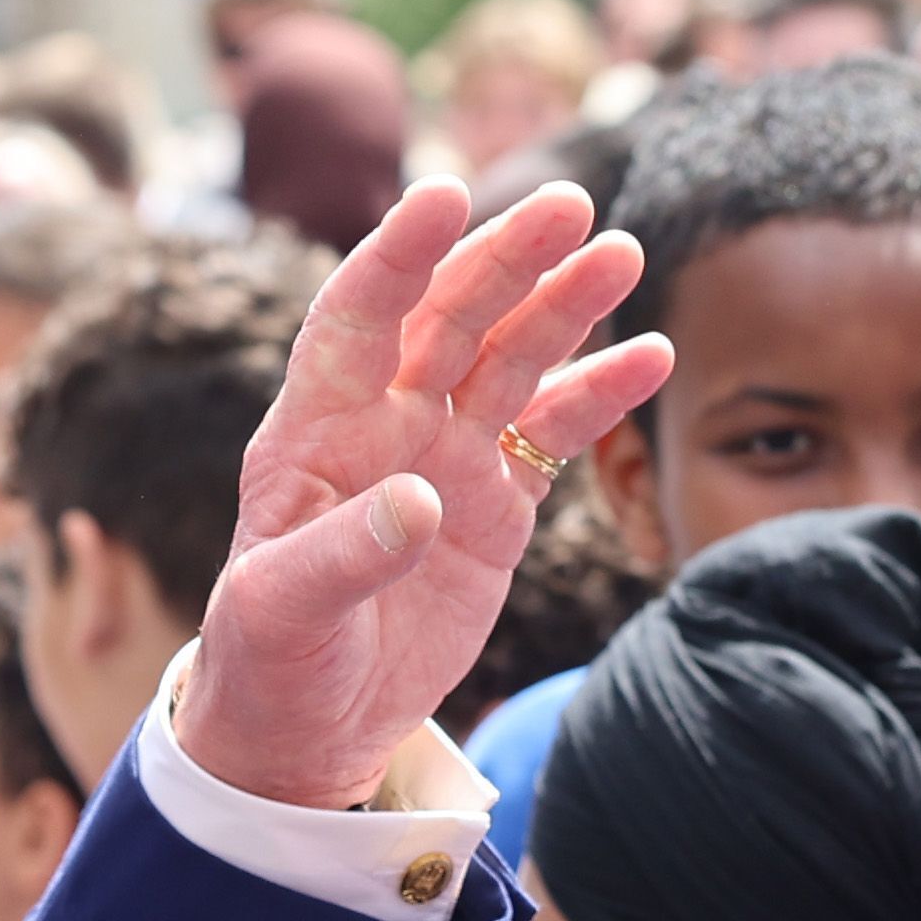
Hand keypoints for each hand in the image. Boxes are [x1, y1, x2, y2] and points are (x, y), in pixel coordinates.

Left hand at [187, 184, 669, 809]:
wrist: (309, 724)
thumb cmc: (270, 662)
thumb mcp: (281, 613)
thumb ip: (343, 554)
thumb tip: (418, 500)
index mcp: (314, 430)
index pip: (355, 318)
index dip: (397, 256)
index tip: (443, 196)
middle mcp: (384, 424)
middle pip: (450, 318)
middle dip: (507, 260)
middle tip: (572, 205)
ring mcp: (446, 457)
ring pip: (510, 359)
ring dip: (564, 305)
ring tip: (620, 254)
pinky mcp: (496, 504)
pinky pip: (553, 433)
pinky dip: (600, 395)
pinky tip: (651, 356)